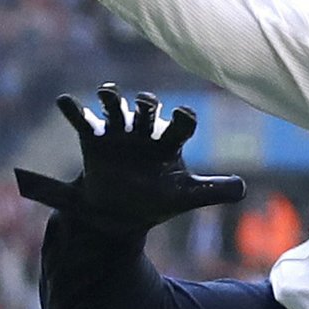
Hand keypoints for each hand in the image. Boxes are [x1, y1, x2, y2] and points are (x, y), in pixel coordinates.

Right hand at [18, 88, 247, 235]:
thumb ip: (216, 191)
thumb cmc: (158, 200)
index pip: (181, 125)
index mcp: (169, 143)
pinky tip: (65, 101)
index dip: (183, 119)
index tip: (184, 116)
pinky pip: (83, 121)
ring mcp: (118, 134)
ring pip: (116, 109)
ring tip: (108, 92)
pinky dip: (74, 110)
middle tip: (148, 103)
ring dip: (112, 99)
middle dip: (148, 105)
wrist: (123, 216)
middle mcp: (145, 133)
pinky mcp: (93, 140)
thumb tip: (244, 188)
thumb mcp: (188, 197)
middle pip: (148, 111)